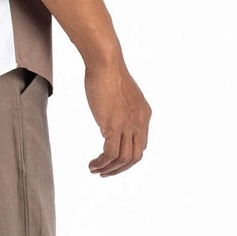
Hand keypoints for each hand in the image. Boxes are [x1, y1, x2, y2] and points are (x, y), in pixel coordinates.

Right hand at [85, 56, 150, 176]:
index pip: (141, 145)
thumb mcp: (121, 94)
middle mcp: (140, 122)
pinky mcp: (114, 125)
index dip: (127, 158)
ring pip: (123, 159)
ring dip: (109, 169)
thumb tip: (111, 118)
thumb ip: (122, 109)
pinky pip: (110, 153)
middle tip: (105, 172)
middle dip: (120, 169)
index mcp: (144, 114)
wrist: (105, 63)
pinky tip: (93, 164)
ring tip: (95, 170)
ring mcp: (128, 125)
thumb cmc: (108, 72)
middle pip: (135, 157)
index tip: (113, 161)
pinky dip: (102, 163)